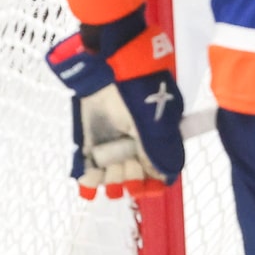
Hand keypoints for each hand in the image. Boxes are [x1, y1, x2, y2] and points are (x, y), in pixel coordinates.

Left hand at [47, 22, 186, 198]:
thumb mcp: (153, 120)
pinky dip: (88, 181)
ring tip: (111, 186)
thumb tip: (167, 177)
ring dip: (112, 183)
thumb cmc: (136, 88)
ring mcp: (110, 139)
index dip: (154, 181)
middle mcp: (133, 140)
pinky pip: (88, 164)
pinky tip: (87, 192)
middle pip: (134, 172)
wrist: (107, 63)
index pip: (156, 167)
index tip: (149, 189)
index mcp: (154, 134)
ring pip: (112, 172)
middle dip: (132, 181)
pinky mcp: (89, 138)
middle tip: (129, 180)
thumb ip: (158, 151)